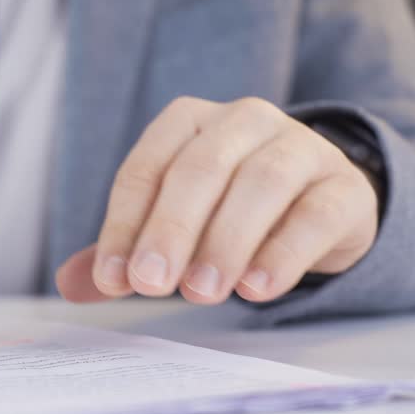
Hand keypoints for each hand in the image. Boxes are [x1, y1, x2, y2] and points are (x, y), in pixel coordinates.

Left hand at [56, 96, 377, 304]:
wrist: (320, 208)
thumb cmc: (229, 211)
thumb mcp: (174, 224)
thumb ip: (126, 250)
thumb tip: (70, 284)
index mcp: (190, 121)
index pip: (147, 167)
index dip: (124, 224)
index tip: (113, 278)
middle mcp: (244, 121)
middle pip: (200, 168)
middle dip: (171, 229)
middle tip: (154, 284)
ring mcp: (301, 148)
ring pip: (261, 183)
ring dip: (226, 241)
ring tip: (203, 292)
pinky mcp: (344, 187)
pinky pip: (314, 214)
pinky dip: (283, 252)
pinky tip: (257, 288)